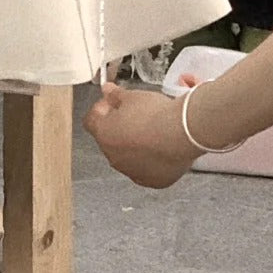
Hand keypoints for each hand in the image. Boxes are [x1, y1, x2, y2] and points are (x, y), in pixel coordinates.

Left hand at [83, 84, 199, 188]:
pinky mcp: (153, 181)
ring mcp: (134, 172)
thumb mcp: (132, 96)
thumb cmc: (155, 115)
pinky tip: (159, 146)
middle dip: (117, 126)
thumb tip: (108, 91)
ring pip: (127, 157)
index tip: (111, 102)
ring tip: (149, 130)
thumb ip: (115, 95)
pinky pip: (146, 169)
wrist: (181, 133)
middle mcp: (114, 158)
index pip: (91, 121)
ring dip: (133, 145)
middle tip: (132, 114)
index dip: (100, 109)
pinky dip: (149, 159)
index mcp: (104, 135)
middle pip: (109, 140)